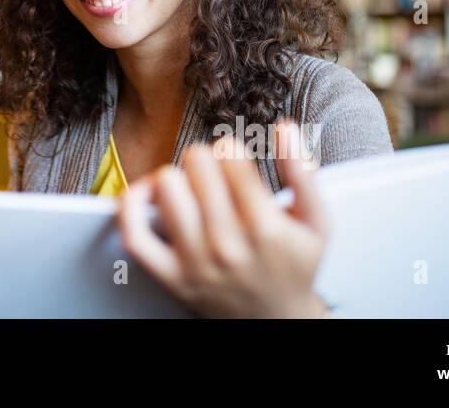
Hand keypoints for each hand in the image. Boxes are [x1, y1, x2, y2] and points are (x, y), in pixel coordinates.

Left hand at [116, 120, 329, 317]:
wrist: (275, 320)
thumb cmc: (295, 265)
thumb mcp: (316, 222)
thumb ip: (303, 172)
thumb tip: (285, 128)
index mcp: (265, 227)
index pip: (230, 156)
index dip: (230, 149)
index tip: (234, 158)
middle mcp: (227, 245)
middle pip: (196, 163)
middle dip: (206, 161)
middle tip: (215, 177)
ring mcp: (195, 262)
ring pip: (166, 187)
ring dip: (177, 179)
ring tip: (190, 188)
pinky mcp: (170, 276)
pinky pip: (135, 233)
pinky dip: (132, 206)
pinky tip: (148, 193)